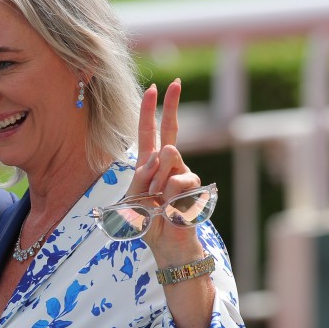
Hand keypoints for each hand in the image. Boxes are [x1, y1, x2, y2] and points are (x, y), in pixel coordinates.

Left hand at [129, 79, 205, 261]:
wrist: (165, 244)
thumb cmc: (148, 222)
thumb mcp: (134, 197)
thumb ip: (144, 175)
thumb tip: (165, 153)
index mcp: (150, 165)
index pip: (150, 133)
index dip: (150, 111)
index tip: (153, 89)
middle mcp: (169, 165)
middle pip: (171, 131)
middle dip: (172, 104)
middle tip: (174, 83)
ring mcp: (183, 174)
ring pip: (169, 157)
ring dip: (157, 180)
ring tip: (157, 200)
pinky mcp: (194, 187)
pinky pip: (177, 180)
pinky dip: (168, 194)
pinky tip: (169, 207)